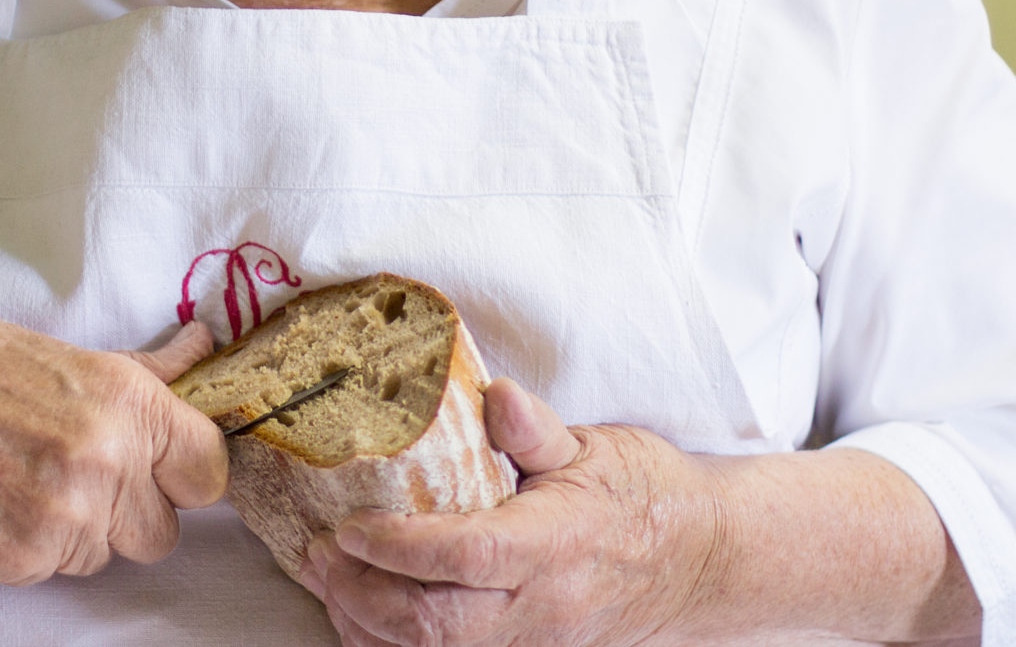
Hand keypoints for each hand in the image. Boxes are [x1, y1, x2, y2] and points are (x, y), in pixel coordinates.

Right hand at [0, 303, 227, 584]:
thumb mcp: (62, 353)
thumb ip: (138, 373)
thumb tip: (197, 354)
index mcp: (126, 401)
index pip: (208, 468)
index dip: (186, 472)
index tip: (165, 468)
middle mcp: (106, 462)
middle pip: (163, 531)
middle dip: (129, 511)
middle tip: (78, 474)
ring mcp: (63, 520)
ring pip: (104, 555)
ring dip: (75, 531)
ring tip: (19, 479)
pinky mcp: (17, 562)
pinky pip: (50, 571)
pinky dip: (27, 548)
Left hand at [297, 379, 725, 645]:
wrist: (699, 563)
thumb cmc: (643, 496)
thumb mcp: (595, 446)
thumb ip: (534, 429)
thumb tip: (495, 394)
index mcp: (556, 544)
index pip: (468, 556)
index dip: (400, 547)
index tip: (349, 524)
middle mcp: (539, 607)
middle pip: (435, 625)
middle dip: (361, 593)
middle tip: (315, 551)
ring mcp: (528, 643)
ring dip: (364, 624)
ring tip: (324, 577)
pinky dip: (389, 644)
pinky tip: (358, 611)